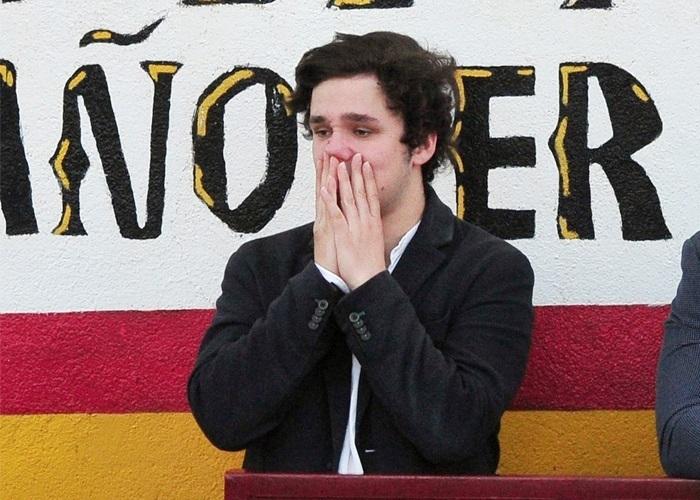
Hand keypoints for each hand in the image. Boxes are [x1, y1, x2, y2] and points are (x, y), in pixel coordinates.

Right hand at [313, 153, 338, 274]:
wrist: (337, 280)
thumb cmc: (344, 262)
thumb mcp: (342, 240)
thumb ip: (342, 226)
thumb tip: (347, 215)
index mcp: (331, 220)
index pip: (331, 194)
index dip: (331, 177)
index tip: (333, 160)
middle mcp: (326, 220)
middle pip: (326, 191)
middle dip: (327, 172)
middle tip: (329, 152)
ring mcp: (326, 225)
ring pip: (326, 198)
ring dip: (327, 179)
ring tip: (329, 161)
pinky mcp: (328, 233)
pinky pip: (328, 213)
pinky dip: (327, 200)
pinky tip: (326, 187)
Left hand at [321, 153, 385, 289]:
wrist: (369, 280)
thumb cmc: (371, 264)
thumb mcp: (374, 242)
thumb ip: (372, 230)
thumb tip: (371, 222)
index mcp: (373, 222)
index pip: (371, 195)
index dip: (368, 178)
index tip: (366, 164)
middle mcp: (365, 221)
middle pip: (360, 192)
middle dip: (357, 172)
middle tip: (355, 155)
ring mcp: (354, 227)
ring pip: (348, 199)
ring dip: (343, 181)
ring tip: (339, 164)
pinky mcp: (343, 235)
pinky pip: (336, 214)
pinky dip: (331, 200)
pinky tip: (326, 188)